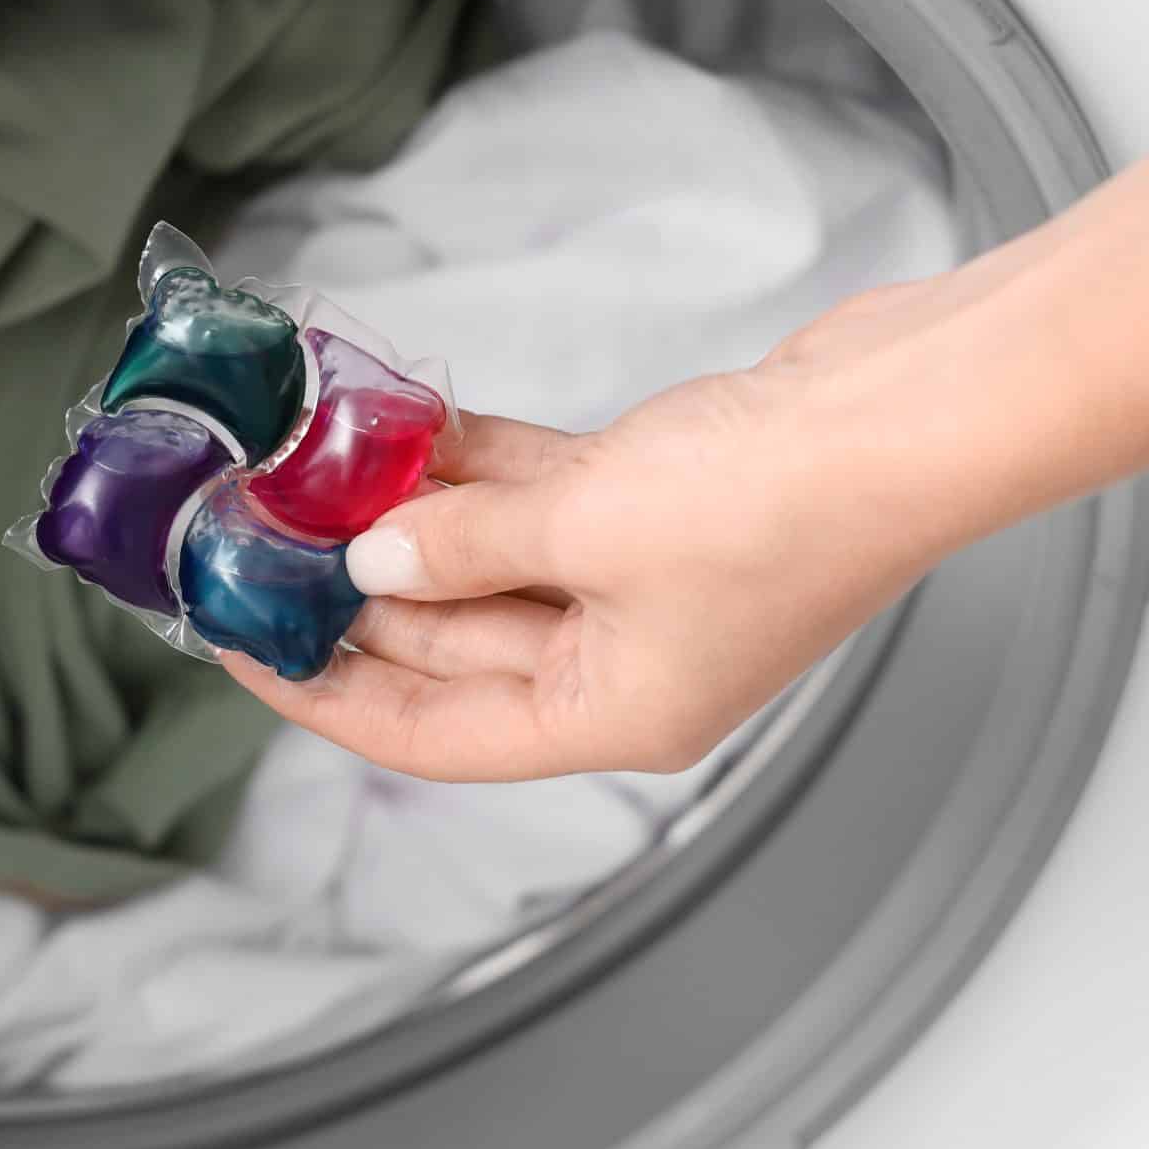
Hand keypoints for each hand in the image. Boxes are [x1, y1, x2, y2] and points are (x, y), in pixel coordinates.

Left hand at [221, 276, 999, 780]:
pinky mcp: (664, 505)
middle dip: (350, 587)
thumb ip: (467, 544)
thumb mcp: (588, 530)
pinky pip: (540, 499)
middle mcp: (623, 664)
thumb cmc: (784, 505)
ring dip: (408, 517)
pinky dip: (479, 470)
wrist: (915, 415)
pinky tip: (403, 424)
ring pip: (491, 562)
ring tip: (307, 467)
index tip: (234, 642)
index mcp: (608, 716)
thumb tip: (374, 555)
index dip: (320, 692)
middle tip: (254, 531)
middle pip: (450, 642)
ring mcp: (646, 583)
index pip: (426, 733)